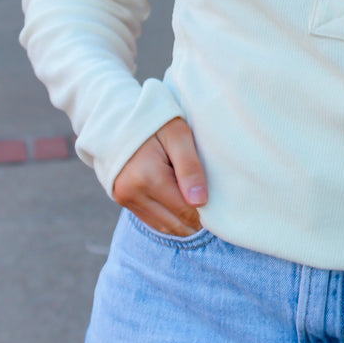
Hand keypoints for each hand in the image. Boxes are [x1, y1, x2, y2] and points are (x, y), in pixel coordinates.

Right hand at [112, 117, 206, 235]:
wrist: (120, 115)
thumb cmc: (156, 121)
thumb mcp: (178, 135)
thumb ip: (190, 167)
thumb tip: (200, 202)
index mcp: (147, 176)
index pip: (186, 210)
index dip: (208, 210)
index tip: (223, 201)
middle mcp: (132, 193)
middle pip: (176, 223)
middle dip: (198, 218)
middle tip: (216, 202)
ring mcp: (125, 198)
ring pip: (165, 227)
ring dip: (185, 221)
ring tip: (201, 202)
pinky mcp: (123, 200)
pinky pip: (153, 221)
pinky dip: (171, 218)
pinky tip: (184, 204)